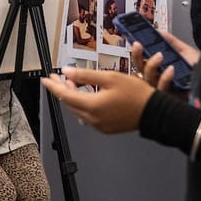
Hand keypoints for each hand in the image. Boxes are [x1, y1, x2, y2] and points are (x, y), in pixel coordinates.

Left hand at [39, 68, 155, 134]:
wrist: (154, 112)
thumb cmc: (137, 94)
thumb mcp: (110, 78)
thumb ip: (86, 75)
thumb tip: (67, 72)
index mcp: (92, 106)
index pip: (64, 95)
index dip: (53, 86)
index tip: (46, 79)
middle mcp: (92, 119)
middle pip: (69, 103)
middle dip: (62, 89)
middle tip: (57, 78)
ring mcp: (99, 125)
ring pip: (78, 109)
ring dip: (72, 96)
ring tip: (71, 83)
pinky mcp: (105, 128)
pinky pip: (88, 116)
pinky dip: (83, 104)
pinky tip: (85, 95)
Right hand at [130, 28, 198, 90]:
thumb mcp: (186, 52)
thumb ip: (172, 42)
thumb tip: (159, 32)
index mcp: (160, 68)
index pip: (142, 61)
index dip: (137, 52)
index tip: (136, 42)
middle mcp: (159, 79)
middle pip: (140, 70)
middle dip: (137, 56)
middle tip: (139, 45)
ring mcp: (162, 89)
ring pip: (147, 79)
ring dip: (151, 65)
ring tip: (160, 55)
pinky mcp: (169, 98)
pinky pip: (160, 88)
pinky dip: (164, 78)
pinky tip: (171, 69)